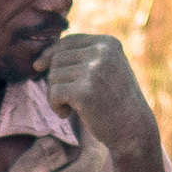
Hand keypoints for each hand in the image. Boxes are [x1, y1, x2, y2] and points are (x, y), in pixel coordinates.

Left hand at [33, 33, 157, 147]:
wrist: (133, 130)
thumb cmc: (114, 103)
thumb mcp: (105, 71)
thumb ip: (81, 60)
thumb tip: (38, 61)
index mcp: (108, 43)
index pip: (69, 41)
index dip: (50, 53)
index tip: (38, 67)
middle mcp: (103, 52)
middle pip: (58, 58)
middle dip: (55, 79)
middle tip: (66, 99)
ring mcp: (95, 71)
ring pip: (53, 76)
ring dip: (54, 95)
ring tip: (70, 108)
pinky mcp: (85, 91)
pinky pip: (54, 93)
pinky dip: (55, 106)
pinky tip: (67, 114)